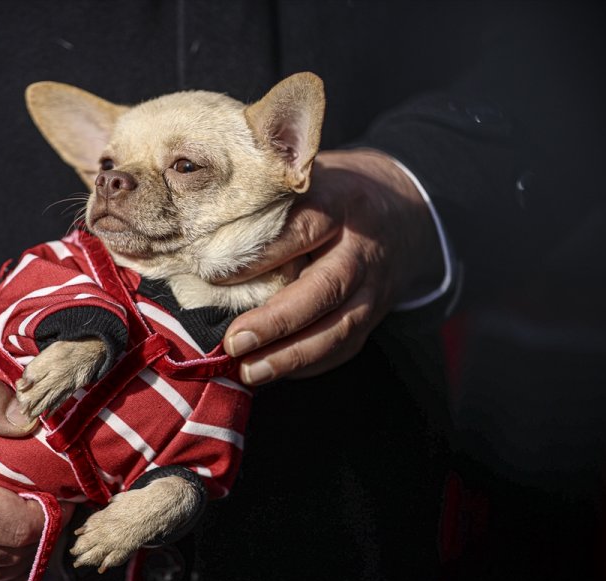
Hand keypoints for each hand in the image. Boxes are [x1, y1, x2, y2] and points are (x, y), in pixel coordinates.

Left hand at [222, 149, 444, 384]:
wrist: (401, 212)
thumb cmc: (331, 195)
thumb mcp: (307, 182)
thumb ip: (268, 205)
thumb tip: (204, 236)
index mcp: (340, 203)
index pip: (302, 230)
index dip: (261, 256)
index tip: (216, 276)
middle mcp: (362, 247)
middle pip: (325, 288)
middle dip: (278, 320)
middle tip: (234, 341)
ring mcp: (375, 287)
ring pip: (340, 328)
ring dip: (292, 355)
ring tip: (250, 370)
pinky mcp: (376, 316)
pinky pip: (346, 347)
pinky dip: (309, 365)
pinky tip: (275, 373)